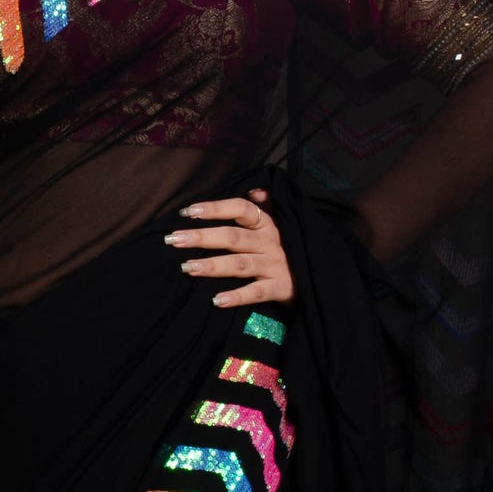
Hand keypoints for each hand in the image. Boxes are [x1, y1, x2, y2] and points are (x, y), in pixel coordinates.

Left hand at [164, 186, 294, 308]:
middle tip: (174, 240)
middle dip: (202, 237)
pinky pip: (257, 292)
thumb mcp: (280, 225)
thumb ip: (265, 207)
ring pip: (240, 264)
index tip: (188, 212)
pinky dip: (238, 296)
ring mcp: (276, 265)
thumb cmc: (288, 251)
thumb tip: (254, 191)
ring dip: (213, 266)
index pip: (241, 209)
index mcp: (267, 224)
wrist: (318, 280)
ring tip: (187, 268)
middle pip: (233, 237)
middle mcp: (271, 242)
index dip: (215, 208)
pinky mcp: (281, 288)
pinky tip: (216, 300)